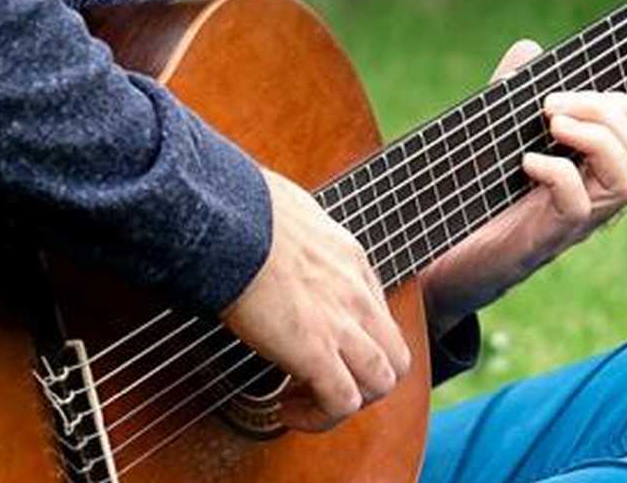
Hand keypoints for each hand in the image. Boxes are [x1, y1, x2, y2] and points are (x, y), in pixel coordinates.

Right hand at [221, 167, 411, 431]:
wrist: (231, 221)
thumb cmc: (244, 209)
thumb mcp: (289, 209)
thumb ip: (293, 225)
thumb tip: (266, 221)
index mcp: (349, 256)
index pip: (376, 309)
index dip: (353, 336)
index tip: (321, 342)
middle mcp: (356, 292)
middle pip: (395, 354)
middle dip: (364, 377)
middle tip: (322, 379)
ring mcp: (342, 323)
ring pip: (380, 383)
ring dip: (347, 401)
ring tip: (304, 399)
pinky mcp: (317, 352)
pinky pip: (341, 404)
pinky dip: (319, 417)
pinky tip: (286, 409)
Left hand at [421, 40, 626, 336]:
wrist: (438, 253)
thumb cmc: (472, 191)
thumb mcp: (494, 130)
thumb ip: (511, 90)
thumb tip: (530, 49)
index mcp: (590, 166)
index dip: (620, 103)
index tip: (567, 89)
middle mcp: (594, 194)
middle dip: (604, 111)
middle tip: (551, 105)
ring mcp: (575, 220)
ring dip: (595, 140)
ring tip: (551, 123)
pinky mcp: (545, 239)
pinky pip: (578, 207)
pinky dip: (557, 172)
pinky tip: (525, 162)